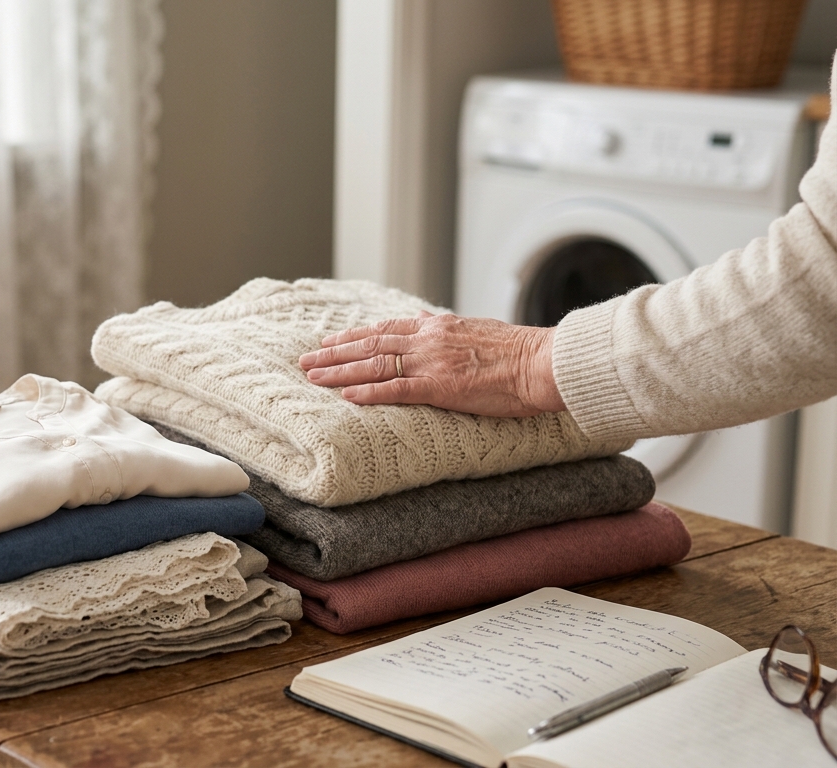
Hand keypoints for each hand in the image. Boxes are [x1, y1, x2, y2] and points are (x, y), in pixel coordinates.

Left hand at [297, 312, 565, 417]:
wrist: (543, 362)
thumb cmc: (519, 350)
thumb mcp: (476, 327)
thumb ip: (444, 327)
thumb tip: (421, 317)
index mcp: (437, 326)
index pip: (384, 330)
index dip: (352, 336)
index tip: (329, 342)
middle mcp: (428, 340)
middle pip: (369, 345)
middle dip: (334, 353)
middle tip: (305, 361)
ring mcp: (431, 363)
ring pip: (374, 365)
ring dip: (339, 371)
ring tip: (312, 378)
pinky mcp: (440, 387)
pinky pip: (396, 389)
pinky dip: (368, 392)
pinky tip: (346, 396)